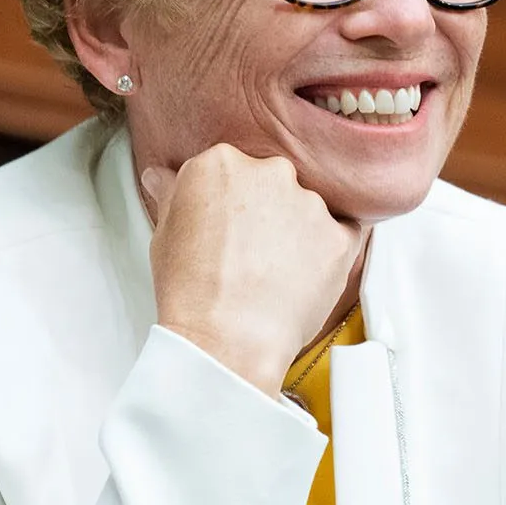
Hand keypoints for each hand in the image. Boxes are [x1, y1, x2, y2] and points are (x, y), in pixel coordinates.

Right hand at [143, 144, 363, 393]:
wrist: (228, 340)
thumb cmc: (193, 293)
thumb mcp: (164, 235)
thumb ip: (172, 196)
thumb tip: (164, 178)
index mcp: (220, 164)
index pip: (232, 169)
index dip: (229, 202)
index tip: (227, 225)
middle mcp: (269, 173)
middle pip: (272, 183)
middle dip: (265, 211)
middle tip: (249, 251)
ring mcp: (309, 203)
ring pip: (308, 208)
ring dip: (296, 232)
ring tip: (273, 273)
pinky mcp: (338, 235)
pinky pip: (341, 235)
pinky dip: (326, 253)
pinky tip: (303, 277)